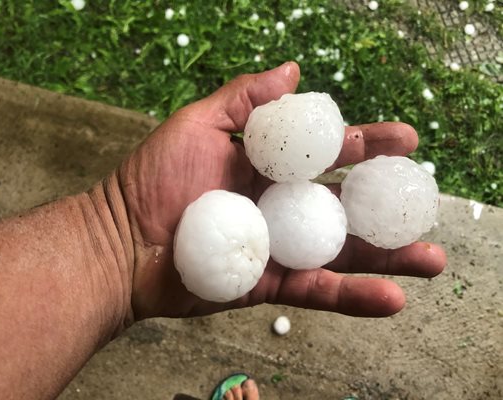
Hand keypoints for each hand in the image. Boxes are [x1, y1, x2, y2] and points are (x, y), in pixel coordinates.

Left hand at [117, 62, 445, 319]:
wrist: (119, 244)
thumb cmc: (150, 180)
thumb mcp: (196, 124)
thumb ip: (245, 98)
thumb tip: (293, 71)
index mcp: (266, 168)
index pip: (326, 154)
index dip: (363, 146)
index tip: (401, 140)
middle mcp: (278, 207)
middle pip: (343, 204)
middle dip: (386, 201)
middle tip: (426, 198)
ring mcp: (276, 248)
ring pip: (339, 251)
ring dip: (386, 256)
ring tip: (431, 259)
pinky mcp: (268, 285)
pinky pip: (315, 291)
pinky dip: (352, 296)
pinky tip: (393, 298)